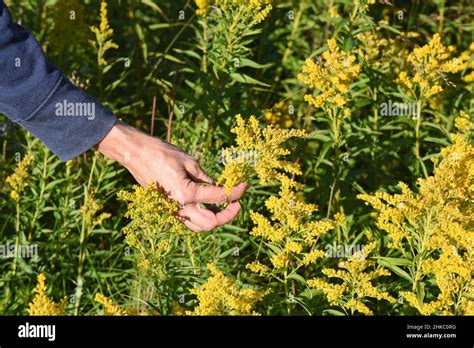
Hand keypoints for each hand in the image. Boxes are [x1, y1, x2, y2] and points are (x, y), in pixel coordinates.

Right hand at [97, 121, 247, 231]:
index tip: (245, 185)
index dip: (236, 192)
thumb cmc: (161, 153)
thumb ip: (206, 178)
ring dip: (215, 220)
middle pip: (211, 222)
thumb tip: (221, 187)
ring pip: (199, 227)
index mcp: (186, 193)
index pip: (219, 197)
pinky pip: (189, 221)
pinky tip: (210, 205)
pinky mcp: (168, 210)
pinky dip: (202, 217)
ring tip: (225, 206)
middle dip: (228, 214)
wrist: (136, 155)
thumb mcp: (189, 161)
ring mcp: (172, 212)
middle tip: (237, 202)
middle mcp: (179, 207)